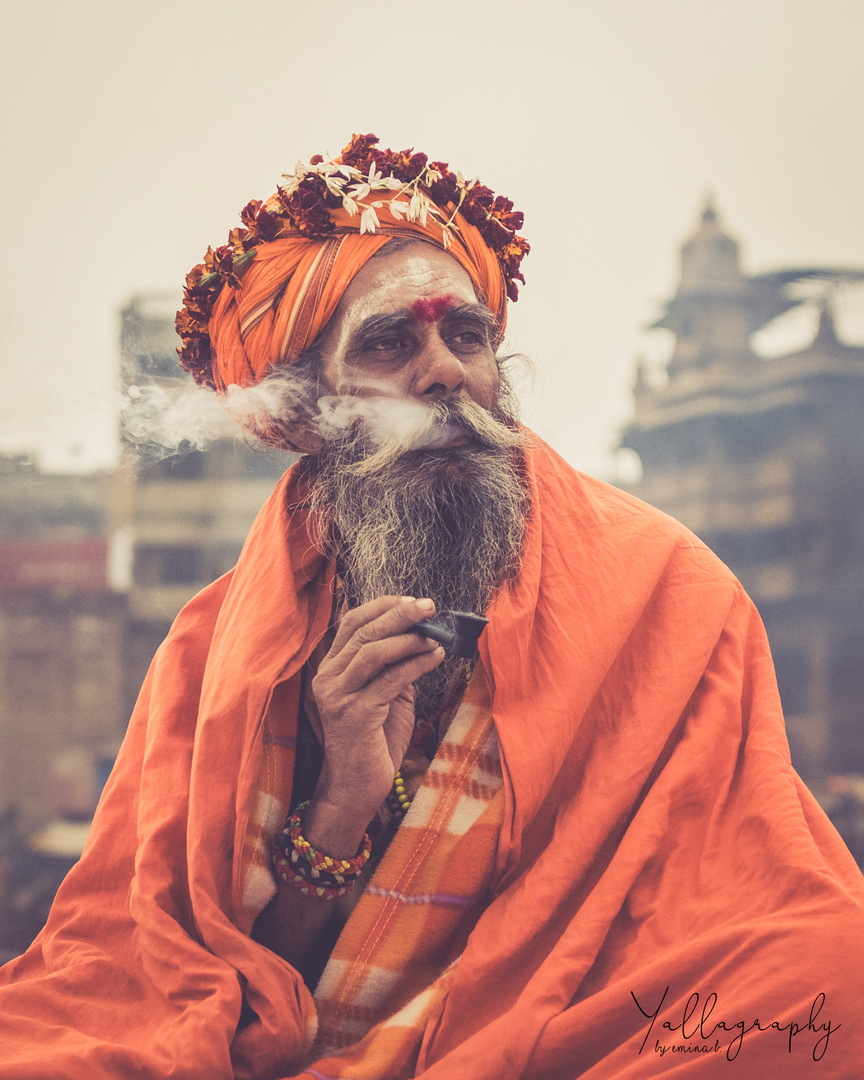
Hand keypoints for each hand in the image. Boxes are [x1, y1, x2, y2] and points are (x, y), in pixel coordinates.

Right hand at [307, 596, 444, 846]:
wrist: (357, 786)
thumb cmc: (373, 739)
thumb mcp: (383, 693)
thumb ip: (393, 665)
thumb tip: (422, 634)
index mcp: (330, 668)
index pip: (352, 623)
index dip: (382, 606)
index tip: (412, 600)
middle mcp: (328, 678)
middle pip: (363, 631)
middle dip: (399, 614)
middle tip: (429, 606)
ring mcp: (338, 696)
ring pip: (374, 652)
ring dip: (409, 638)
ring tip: (436, 635)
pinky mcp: (354, 715)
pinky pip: (390, 679)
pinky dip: (416, 664)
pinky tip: (436, 657)